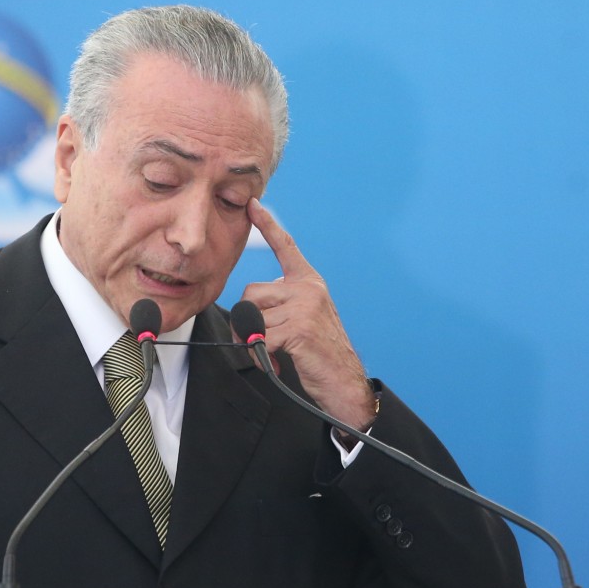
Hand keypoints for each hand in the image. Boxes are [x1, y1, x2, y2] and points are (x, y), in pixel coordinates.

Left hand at [241, 198, 376, 428]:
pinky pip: (259, 337)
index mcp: (308, 282)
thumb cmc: (318, 354)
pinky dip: (260, 355)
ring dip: (251, 341)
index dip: (267, 225)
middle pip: (251, 292)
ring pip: (251, 316)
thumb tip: (245, 312)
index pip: (285, 246)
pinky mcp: (299, 329)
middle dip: (244, 320)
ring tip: (271, 353)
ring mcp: (305, 307)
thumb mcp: (301, 319)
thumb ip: (279, 306)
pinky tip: (279, 362)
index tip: (252, 204)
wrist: (344, 383)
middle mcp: (308, 289)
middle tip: (255, 341)